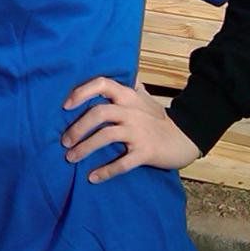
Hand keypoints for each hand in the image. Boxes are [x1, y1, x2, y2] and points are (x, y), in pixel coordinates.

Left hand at [60, 78, 202, 182]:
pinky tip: (92, 177)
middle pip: (99, 113)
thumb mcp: (145, 99)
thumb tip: (124, 72)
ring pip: (106, 136)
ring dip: (85, 148)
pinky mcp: (146, 152)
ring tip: (70, 158)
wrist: (185, 140)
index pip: (102, 84)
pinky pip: (123, 162)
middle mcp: (132, 111)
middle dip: (78, 127)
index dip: (81, 92)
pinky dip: (106, 170)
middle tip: (64, 141)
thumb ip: (132, 86)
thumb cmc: (159, 119)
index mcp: (129, 96)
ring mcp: (139, 132)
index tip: (65, 105)